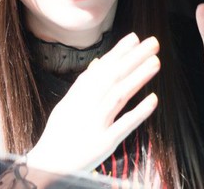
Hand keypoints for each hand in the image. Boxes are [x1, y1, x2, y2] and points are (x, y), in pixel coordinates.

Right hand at [26, 33, 159, 174]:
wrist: (48, 165)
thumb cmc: (59, 135)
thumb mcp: (67, 105)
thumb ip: (84, 84)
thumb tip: (98, 63)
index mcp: (76, 96)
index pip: (100, 69)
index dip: (118, 53)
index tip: (134, 38)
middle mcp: (84, 106)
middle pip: (112, 77)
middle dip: (133, 58)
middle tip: (152, 43)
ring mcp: (94, 124)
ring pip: (118, 95)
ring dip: (138, 77)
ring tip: (155, 62)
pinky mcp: (103, 143)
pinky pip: (123, 126)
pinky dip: (138, 112)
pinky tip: (153, 99)